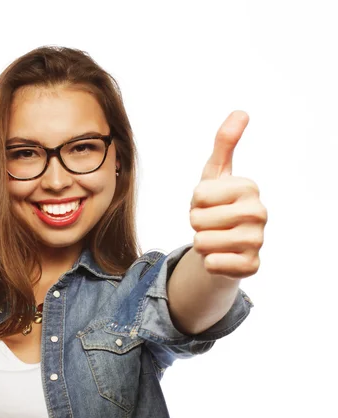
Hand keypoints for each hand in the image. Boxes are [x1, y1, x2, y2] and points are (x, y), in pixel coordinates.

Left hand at [189, 111, 267, 278]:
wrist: (223, 244)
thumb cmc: (217, 205)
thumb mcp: (215, 173)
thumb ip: (225, 143)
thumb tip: (241, 112)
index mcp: (249, 187)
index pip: (197, 195)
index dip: (195, 202)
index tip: (209, 203)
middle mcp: (260, 213)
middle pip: (197, 219)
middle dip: (196, 223)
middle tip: (211, 223)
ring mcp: (258, 241)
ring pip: (201, 242)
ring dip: (201, 243)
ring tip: (216, 238)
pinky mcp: (251, 267)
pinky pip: (212, 263)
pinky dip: (209, 262)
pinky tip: (222, 256)